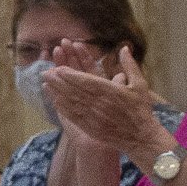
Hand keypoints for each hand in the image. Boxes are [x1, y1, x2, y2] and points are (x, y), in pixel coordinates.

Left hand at [44, 47, 162, 160]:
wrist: (141, 137)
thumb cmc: (141, 109)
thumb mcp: (140, 84)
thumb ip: (130, 65)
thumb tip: (124, 48)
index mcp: (111, 92)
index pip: (86, 81)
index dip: (71, 75)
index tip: (58, 68)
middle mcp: (100, 104)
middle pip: (74, 90)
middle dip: (58, 81)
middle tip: (45, 72)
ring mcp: (94, 116)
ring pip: (71, 102)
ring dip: (57, 92)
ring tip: (45, 83)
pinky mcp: (90, 127)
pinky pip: (74, 116)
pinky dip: (63, 107)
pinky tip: (55, 100)